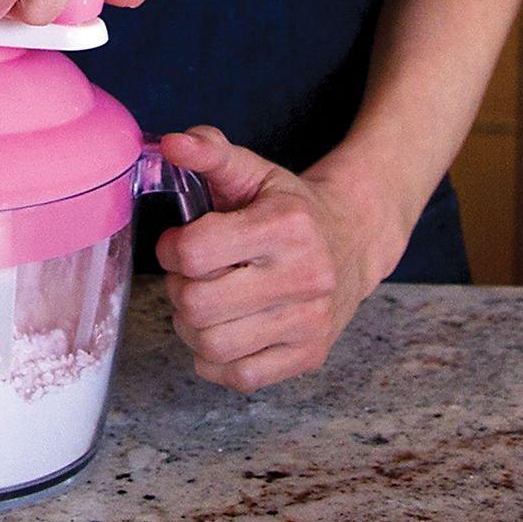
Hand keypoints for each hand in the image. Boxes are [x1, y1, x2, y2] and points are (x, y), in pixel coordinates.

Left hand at [153, 126, 396, 393]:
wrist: (353, 239)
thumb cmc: (289, 205)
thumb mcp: (252, 169)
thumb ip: (209, 151)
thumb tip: (171, 144)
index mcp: (285, 226)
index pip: (195, 252)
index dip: (169, 248)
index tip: (177, 243)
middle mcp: (305, 278)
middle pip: (198, 305)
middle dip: (176, 288)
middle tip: (187, 276)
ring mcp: (311, 323)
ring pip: (213, 346)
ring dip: (190, 327)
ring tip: (201, 303)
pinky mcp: (310, 356)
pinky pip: (241, 377)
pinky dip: (214, 361)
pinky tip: (220, 331)